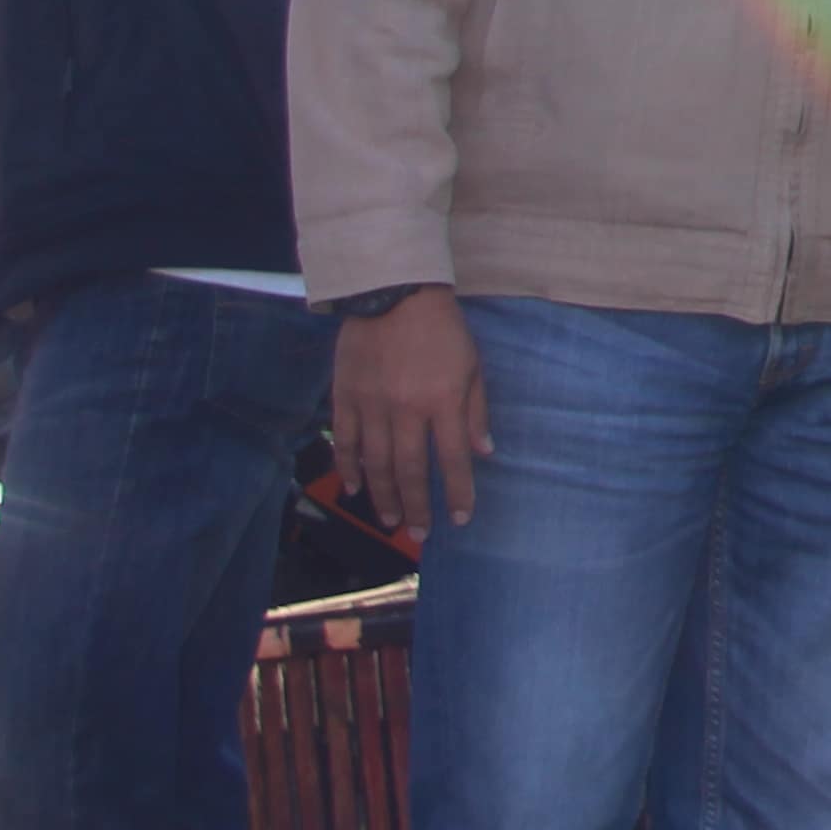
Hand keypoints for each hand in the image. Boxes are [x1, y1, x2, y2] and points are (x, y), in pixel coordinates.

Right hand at [327, 289, 487, 545]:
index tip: (459, 519)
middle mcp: (406, 409)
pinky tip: (354, 489)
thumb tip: (484, 453)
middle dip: (417, 506)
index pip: (452, 459)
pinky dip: (349, 468)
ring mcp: (372, 405)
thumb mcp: (472, 364)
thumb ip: (476, 410)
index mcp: (443, 400)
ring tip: (391, 521)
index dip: (457, 492)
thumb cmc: (442, 328)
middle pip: (410, 470)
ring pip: (376, 463)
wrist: (393, 293)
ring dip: (383, 496)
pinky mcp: (346, 397)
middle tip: (420, 536)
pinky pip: (347, 441)